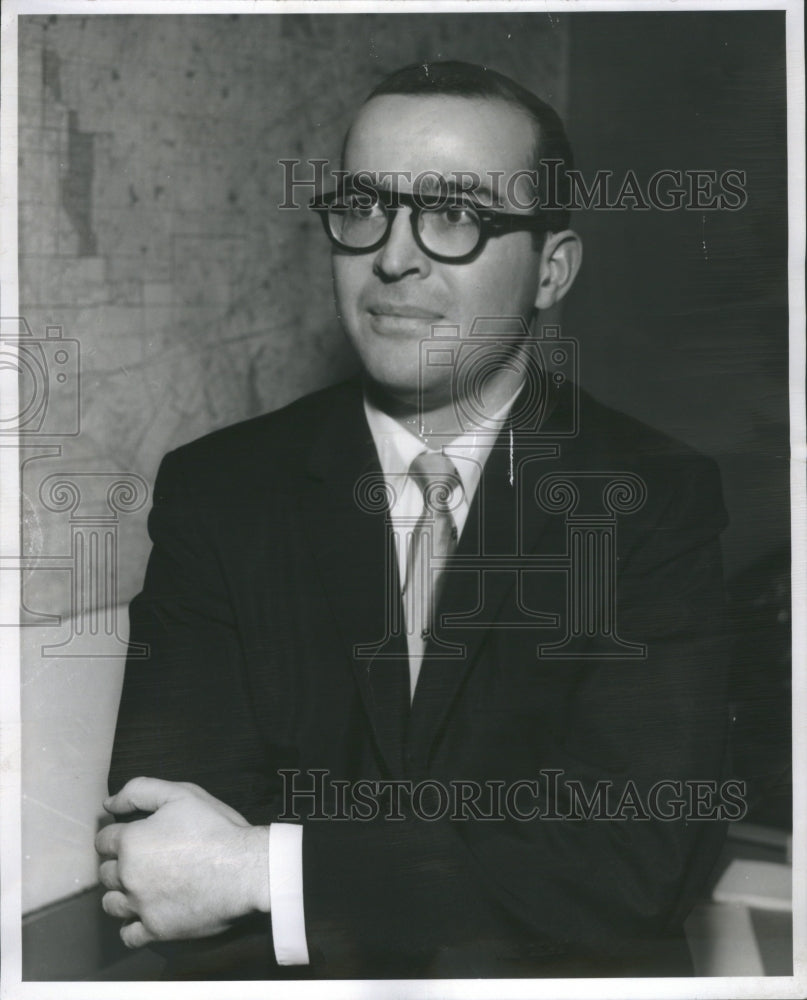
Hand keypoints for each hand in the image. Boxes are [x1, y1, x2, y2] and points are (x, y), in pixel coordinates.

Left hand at [95, 777, 270, 947]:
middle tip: (145, 858)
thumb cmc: (215, 828)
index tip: (134, 835)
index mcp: (131, 841)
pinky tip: (145, 914)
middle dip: (119, 863)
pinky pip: (128, 934)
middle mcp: (128, 876)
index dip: (117, 834)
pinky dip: (132, 925)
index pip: (103, 840)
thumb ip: (140, 790)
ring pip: (111, 903)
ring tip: (142, 886)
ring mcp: (140, 906)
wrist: (245, 869)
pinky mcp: (156, 930)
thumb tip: (109, 803)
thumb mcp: (181, 793)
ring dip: (121, 894)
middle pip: (105, 872)